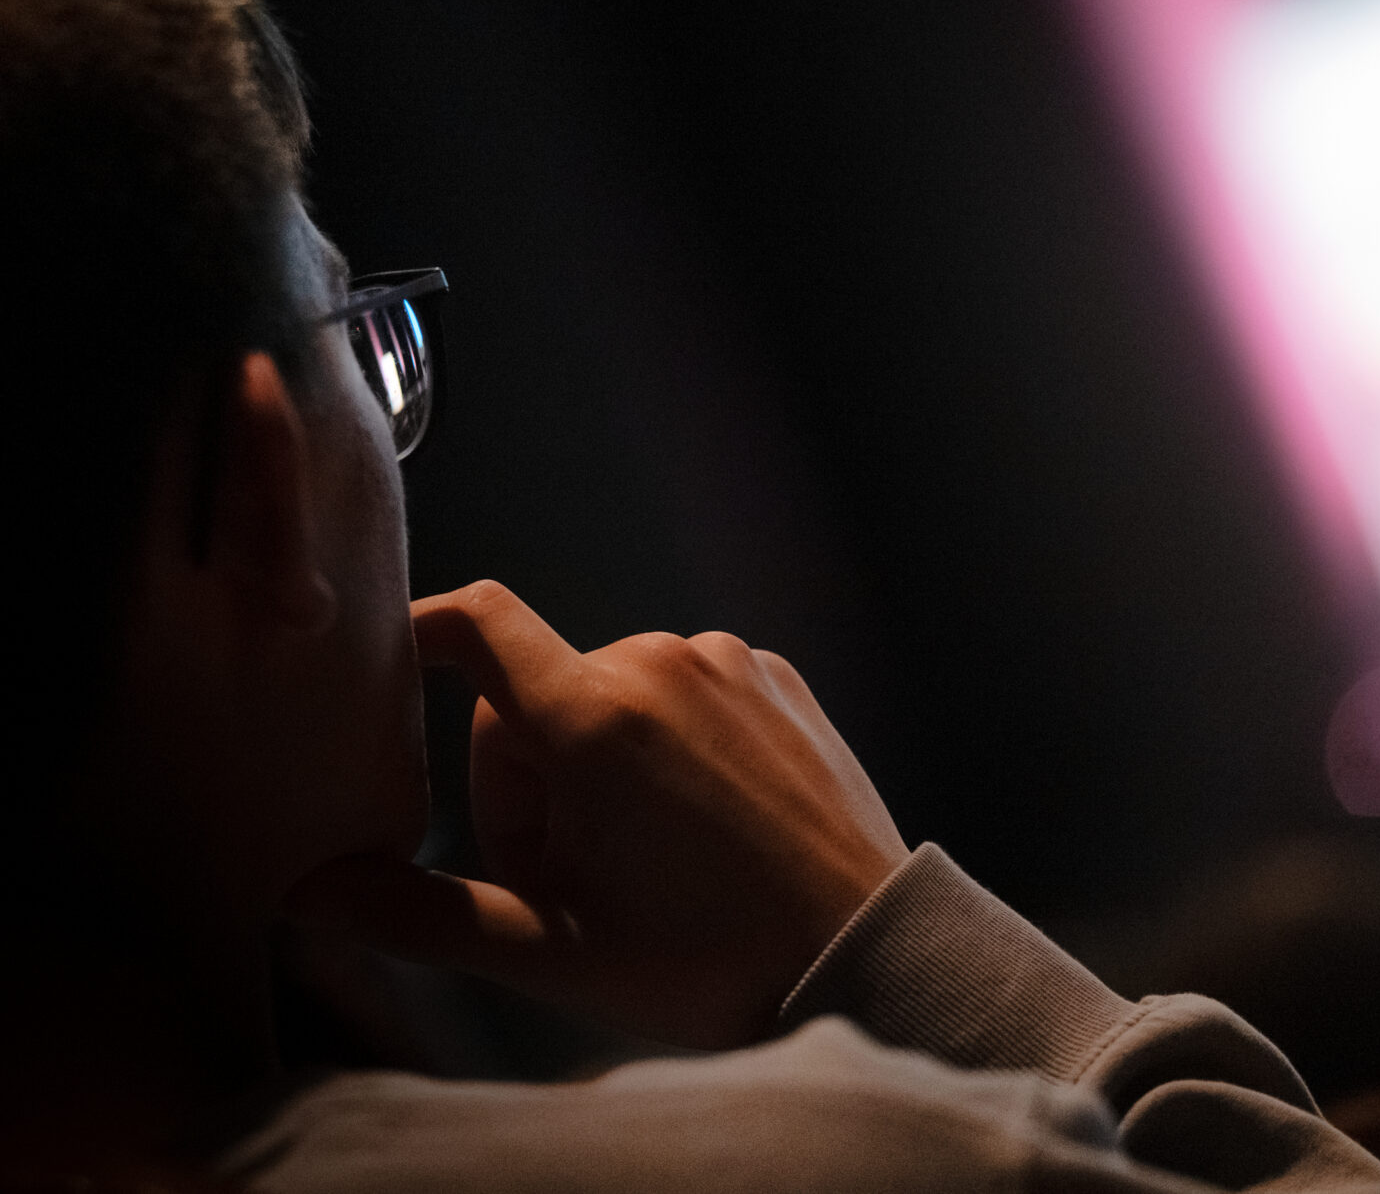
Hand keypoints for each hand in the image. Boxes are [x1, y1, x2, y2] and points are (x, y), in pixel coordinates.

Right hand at [284, 580, 910, 1048]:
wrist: (863, 953)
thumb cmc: (706, 961)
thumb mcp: (549, 951)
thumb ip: (418, 912)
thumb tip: (310, 889)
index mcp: (595, 716)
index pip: (476, 622)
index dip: (421, 634)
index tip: (395, 671)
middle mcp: (663, 661)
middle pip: (538, 693)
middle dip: (529, 777)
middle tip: (570, 876)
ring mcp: (732, 664)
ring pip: (614, 693)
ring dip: (601, 762)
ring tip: (647, 860)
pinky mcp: (780, 678)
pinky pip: (688, 692)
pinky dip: (672, 745)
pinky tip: (706, 825)